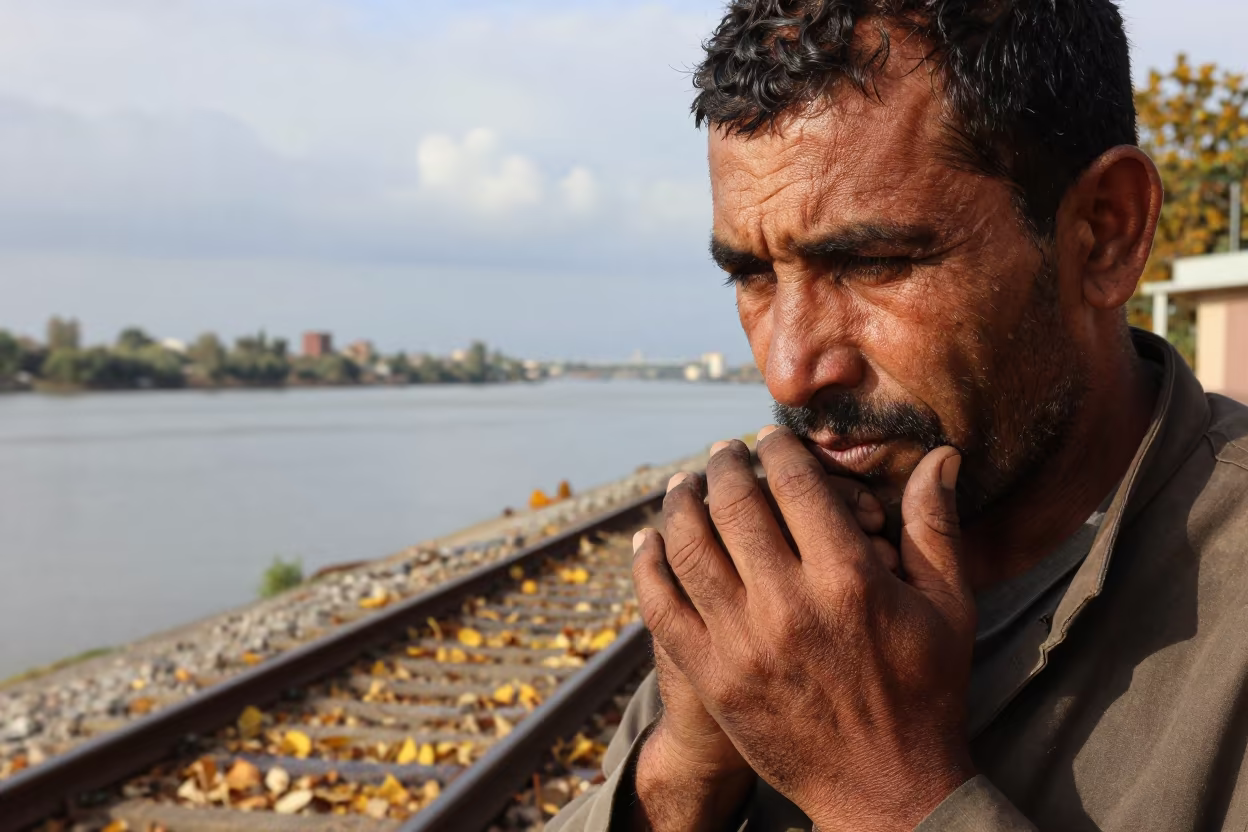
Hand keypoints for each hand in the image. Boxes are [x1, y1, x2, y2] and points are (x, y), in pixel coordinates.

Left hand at [633, 428, 976, 831]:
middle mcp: (789, 606)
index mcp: (849, 580)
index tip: (770, 436)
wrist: (887, 792)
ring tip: (686, 486)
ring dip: (681, 505)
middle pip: (736, 506)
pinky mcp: (713, 678)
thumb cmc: (926, 694)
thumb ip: (935, 527)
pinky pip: (661, 607)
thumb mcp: (948, 608)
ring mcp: (743, 644)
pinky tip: (650, 540)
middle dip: (726, 466)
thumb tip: (940, 455)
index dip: (778, 450)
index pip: (797, 486)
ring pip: (690, 548)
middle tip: (723, 452)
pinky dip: (648, 566)